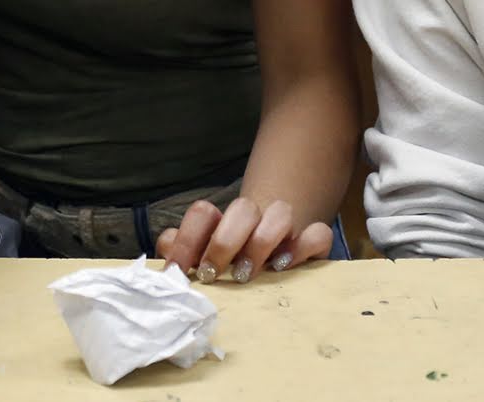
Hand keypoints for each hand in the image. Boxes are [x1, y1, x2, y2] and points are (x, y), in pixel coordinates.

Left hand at [156, 196, 334, 283]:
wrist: (275, 257)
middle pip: (243, 208)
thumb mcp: (203, 259)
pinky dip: (303, 246)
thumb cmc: (229, 264)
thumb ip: (181, 253)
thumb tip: (165, 255)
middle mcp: (254, 219)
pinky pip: (318, 234)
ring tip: (246, 274)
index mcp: (223, 221)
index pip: (203, 212)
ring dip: (261, 242)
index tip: (178, 270)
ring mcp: (285, 228)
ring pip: (281, 213)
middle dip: (225, 241)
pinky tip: (284, 266)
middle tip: (213, 272)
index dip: (187, 239)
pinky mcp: (312, 243)